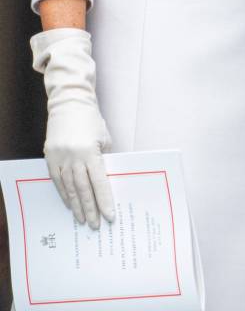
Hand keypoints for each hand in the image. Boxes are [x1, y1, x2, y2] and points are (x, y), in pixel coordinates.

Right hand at [31, 29, 114, 229]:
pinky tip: (70, 204)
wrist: (70, 102)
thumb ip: (104, 160)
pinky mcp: (50, 156)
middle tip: (95, 225)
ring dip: (76, 205)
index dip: (104, 200)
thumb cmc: (92, 120)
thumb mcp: (104, 139)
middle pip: (83, 189)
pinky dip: (64, 194)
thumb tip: (106, 184)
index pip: (99, 182)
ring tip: (83, 220)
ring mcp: (59, 157)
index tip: (110, 216)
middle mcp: (74, 156)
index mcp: (90, 151)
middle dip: (90, 209)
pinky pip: (57, 180)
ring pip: (68, 188)